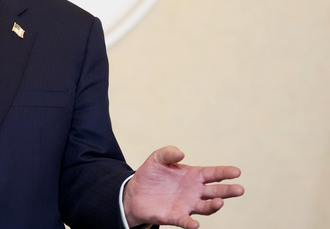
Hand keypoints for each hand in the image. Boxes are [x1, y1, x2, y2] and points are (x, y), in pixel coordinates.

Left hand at [123, 146, 243, 228]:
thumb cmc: (151, 175)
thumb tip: (181, 154)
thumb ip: (168, 153)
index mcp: (193, 176)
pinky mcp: (176, 216)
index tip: (237, 172)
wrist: (135, 193)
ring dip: (213, 206)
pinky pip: (186, 221)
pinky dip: (191, 223)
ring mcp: (187, 205)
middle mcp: (194, 191)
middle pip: (216, 192)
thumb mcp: (157, 159)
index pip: (213, 173)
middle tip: (239, 189)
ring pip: (205, 207)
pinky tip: (195, 224)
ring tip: (220, 202)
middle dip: (228, 191)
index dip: (225, 172)